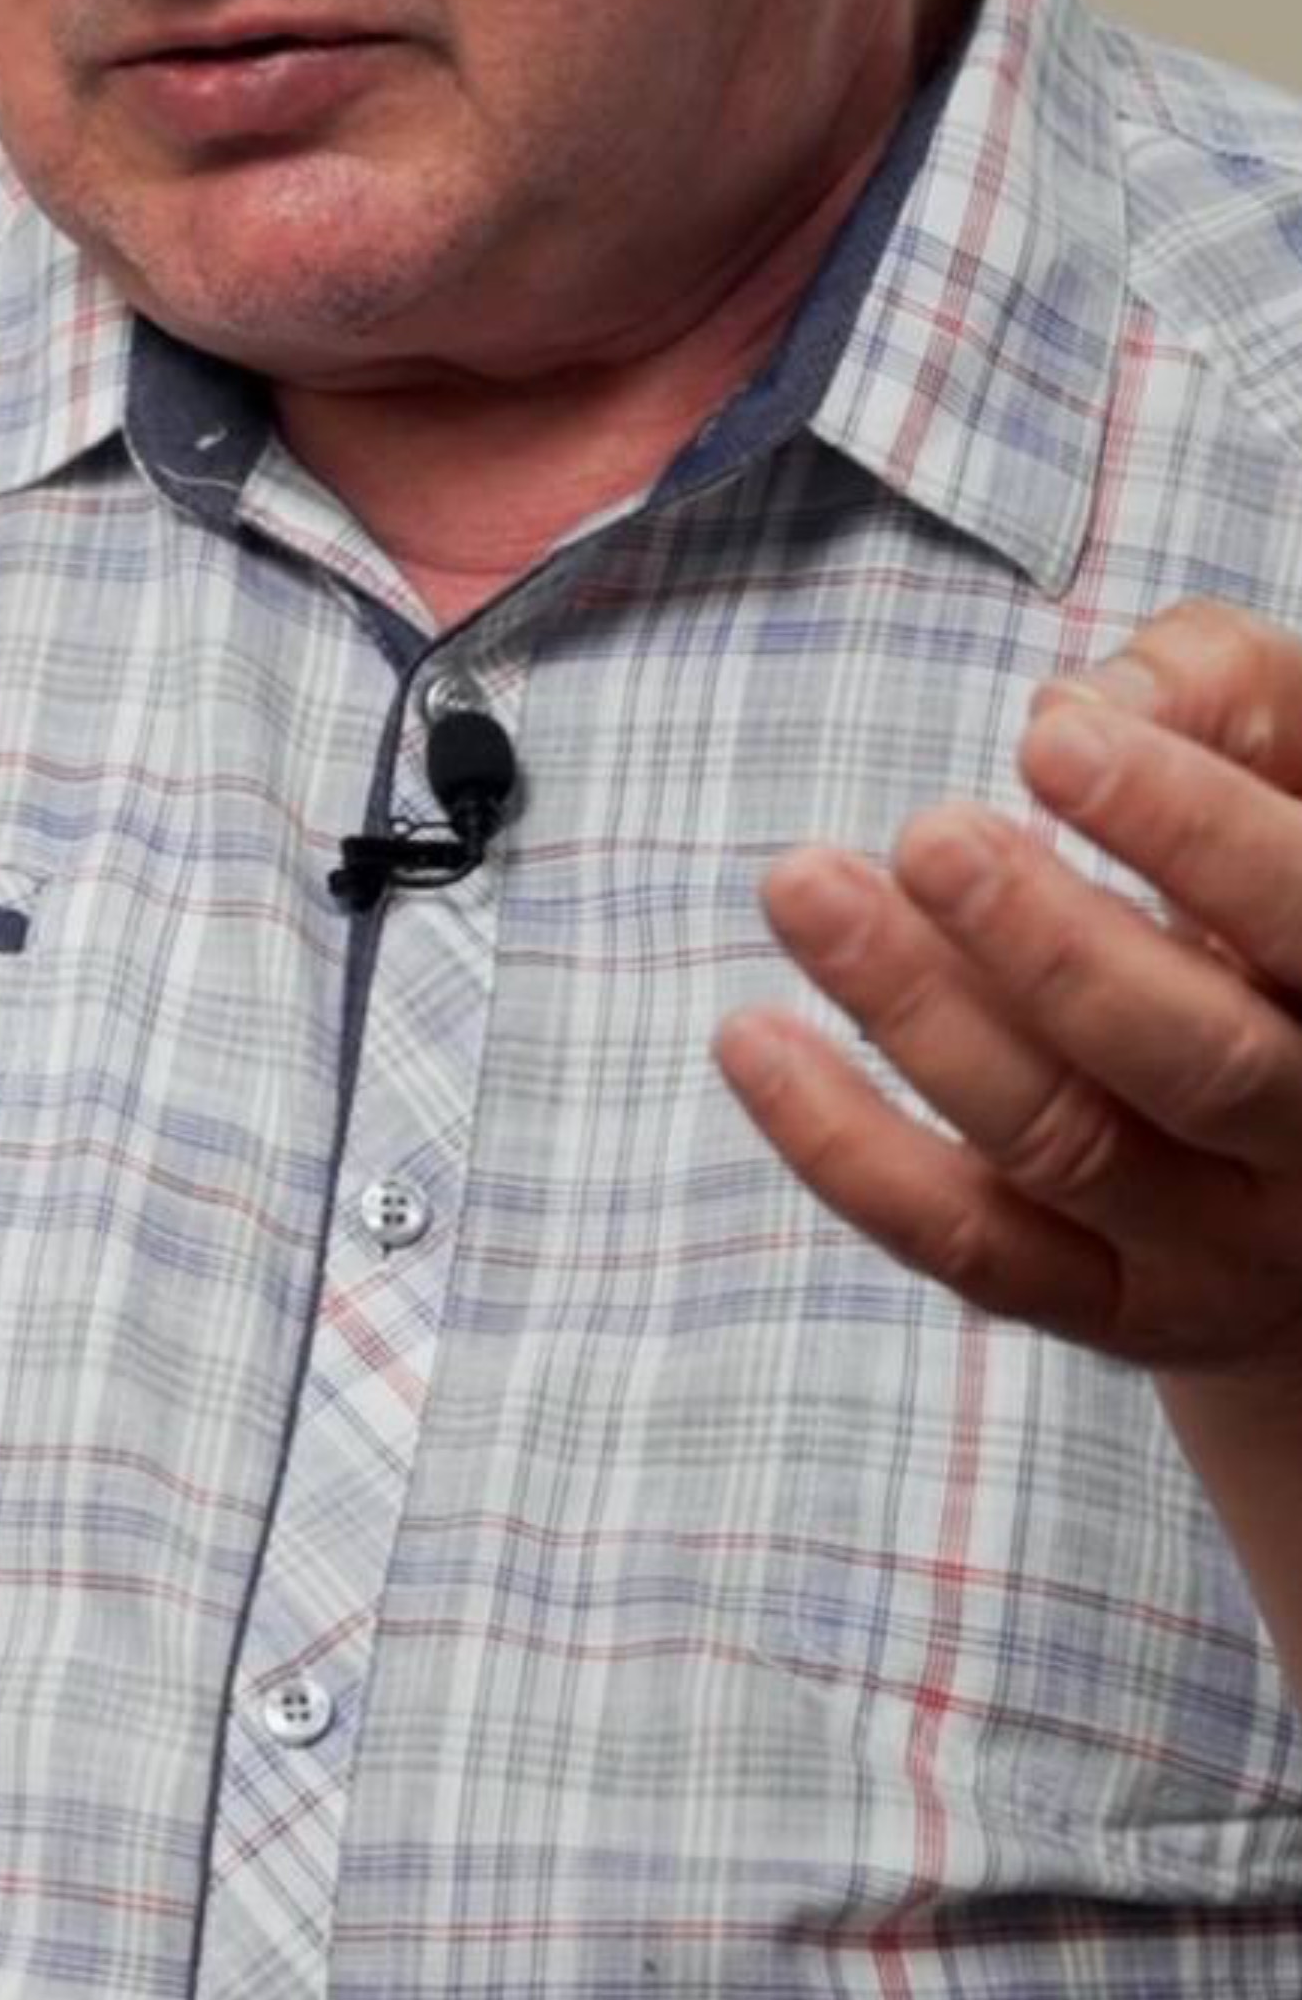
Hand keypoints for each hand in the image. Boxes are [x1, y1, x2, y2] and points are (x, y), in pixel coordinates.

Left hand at [716, 600, 1301, 1386]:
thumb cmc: (1281, 866)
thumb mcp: (1295, 756)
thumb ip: (1222, 692)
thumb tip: (1076, 708)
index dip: (1188, 829)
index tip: (1053, 743)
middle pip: (1199, 1059)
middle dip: (1049, 947)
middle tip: (928, 837)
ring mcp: (1224, 1244)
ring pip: (1066, 1147)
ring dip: (921, 1017)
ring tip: (806, 889)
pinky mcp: (1115, 1308)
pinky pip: (972, 1246)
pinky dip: (850, 1152)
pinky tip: (752, 1040)